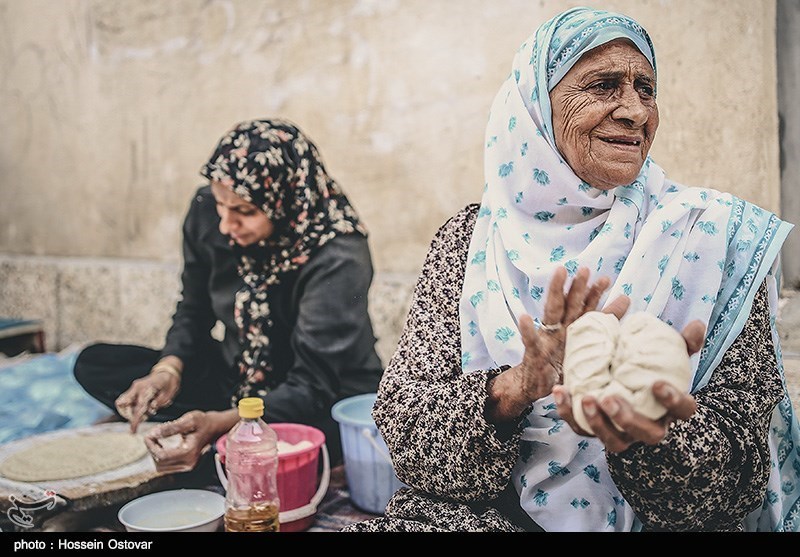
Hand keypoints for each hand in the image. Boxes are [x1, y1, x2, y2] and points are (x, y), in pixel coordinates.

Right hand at [115, 371, 179, 433]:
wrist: (167, 372)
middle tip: (143, 417)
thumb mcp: (169, 394)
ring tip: (146, 411)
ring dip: (130, 412)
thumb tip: (151, 408)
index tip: (132, 432)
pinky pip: (126, 401)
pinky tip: (143, 408)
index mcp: (147, 389)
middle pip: (122, 404)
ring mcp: (134, 388)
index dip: (135, 421)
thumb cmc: (169, 384)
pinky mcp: (133, 390)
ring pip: (122, 403)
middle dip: (128, 415)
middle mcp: (137, 387)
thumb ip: (160, 402)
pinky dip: (131, 408)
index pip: (138, 408)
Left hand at [143, 410, 215, 473]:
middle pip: (159, 463)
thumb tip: (154, 433)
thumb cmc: (203, 422)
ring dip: (155, 454)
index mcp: (189, 452)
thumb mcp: (189, 419)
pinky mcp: (186, 466)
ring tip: (158, 440)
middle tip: (153, 434)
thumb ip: (171, 427)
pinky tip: (163, 445)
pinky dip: (161, 457)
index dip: (150, 445)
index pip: (161, 456)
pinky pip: (166, 467)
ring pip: (160, 467)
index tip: (149, 434)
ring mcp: (188, 466)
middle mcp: (189, 463)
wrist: (215, 427)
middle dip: (152, 449)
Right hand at [487, 266, 629, 421]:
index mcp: (572, 329)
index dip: (594, 294)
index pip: (584, 308)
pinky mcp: (534, 353)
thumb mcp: (585, 347)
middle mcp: (559, 329)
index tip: (606, 280)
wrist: (534, 384)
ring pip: (552, 312)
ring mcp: (546, 338)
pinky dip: (526, 329)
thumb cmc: (561, 365)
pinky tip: (524, 317)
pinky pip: (530, 340)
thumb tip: (626, 298)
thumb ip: (604, 323)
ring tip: (560, 275)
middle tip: (586, 270)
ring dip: (556, 292)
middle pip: (569, 304)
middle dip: (577, 287)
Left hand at [552, 320, 705, 452]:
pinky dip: (568, 412)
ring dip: (598, 423)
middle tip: (609, 398)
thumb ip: (681, 343)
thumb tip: (697, 324)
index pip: (683, 411)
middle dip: (628, 418)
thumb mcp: (664, 356)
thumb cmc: (647, 371)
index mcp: (669, 407)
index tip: (657, 383)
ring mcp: (621, 432)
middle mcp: (647, 425)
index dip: (674, 401)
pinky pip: (580, 429)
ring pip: (614, 441)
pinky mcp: (594, 430)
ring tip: (586, 399)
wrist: (619, 383)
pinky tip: (561, 390)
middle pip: (646, 433)